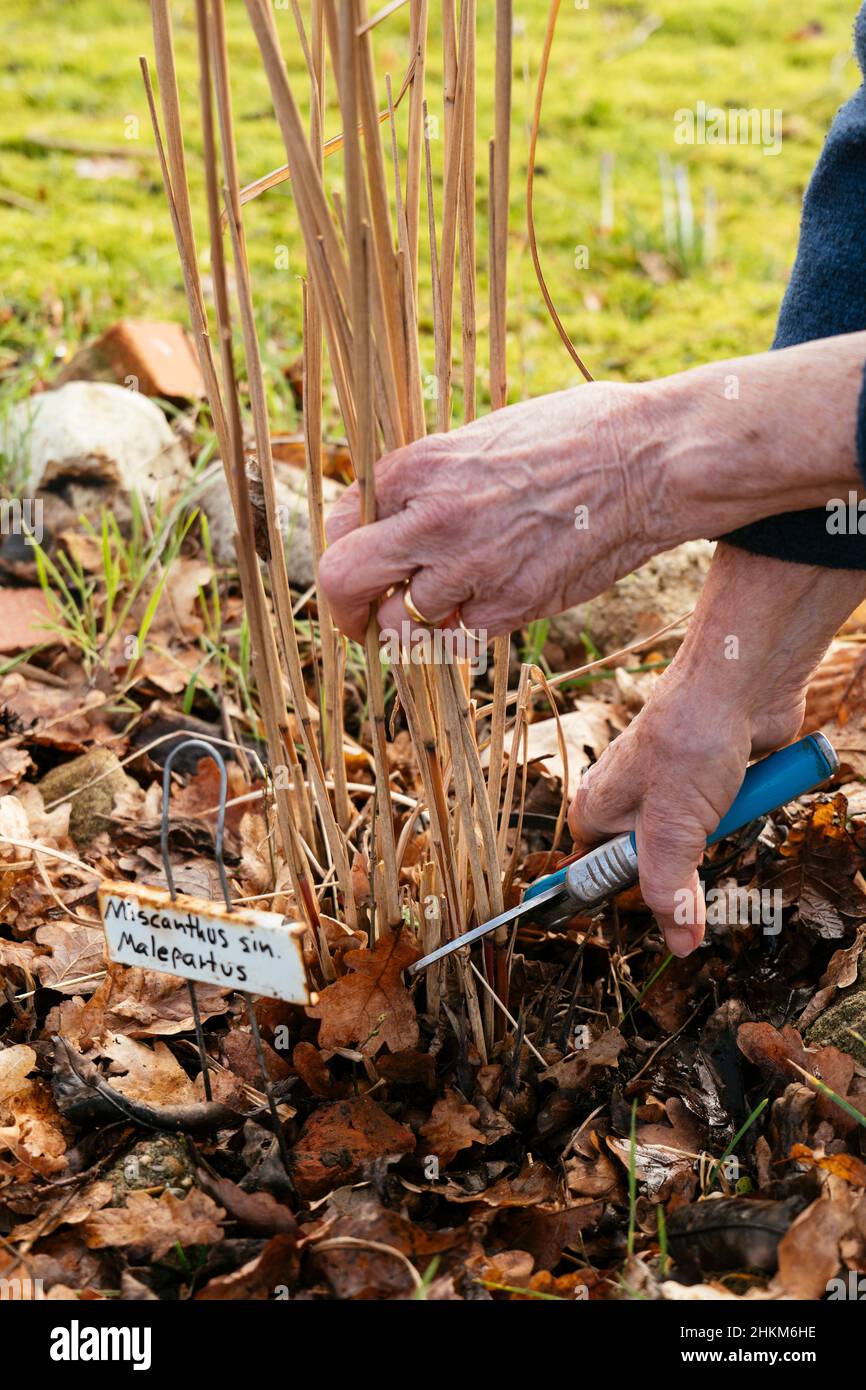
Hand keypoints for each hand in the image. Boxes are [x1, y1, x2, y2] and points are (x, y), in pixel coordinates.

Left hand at [320, 382, 669, 641]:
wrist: (651, 460)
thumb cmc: (577, 434)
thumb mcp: (484, 436)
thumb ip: (433, 479)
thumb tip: (397, 510)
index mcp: (418, 466)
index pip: (340, 524)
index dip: (346, 546)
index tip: (364, 562)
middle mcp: (432, 519)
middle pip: (344, 580)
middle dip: (344, 608)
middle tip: (359, 620)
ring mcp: (470, 568)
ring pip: (401, 625)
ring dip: (413, 625)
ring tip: (443, 609)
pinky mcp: (511, 607)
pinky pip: (460, 638)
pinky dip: (466, 630)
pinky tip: (491, 603)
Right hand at [568, 544, 865, 955]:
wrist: (742, 680)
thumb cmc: (691, 737)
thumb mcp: (670, 827)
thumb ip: (668, 889)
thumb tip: (679, 946)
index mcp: (596, 809)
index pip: (593, 875)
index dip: (619, 898)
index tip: (651, 913)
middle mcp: (627, 802)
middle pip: (648, 868)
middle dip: (680, 869)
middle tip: (696, 848)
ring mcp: (669, 793)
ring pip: (689, 847)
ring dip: (714, 838)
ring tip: (721, 806)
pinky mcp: (707, 785)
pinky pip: (718, 823)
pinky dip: (735, 815)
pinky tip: (740, 794)